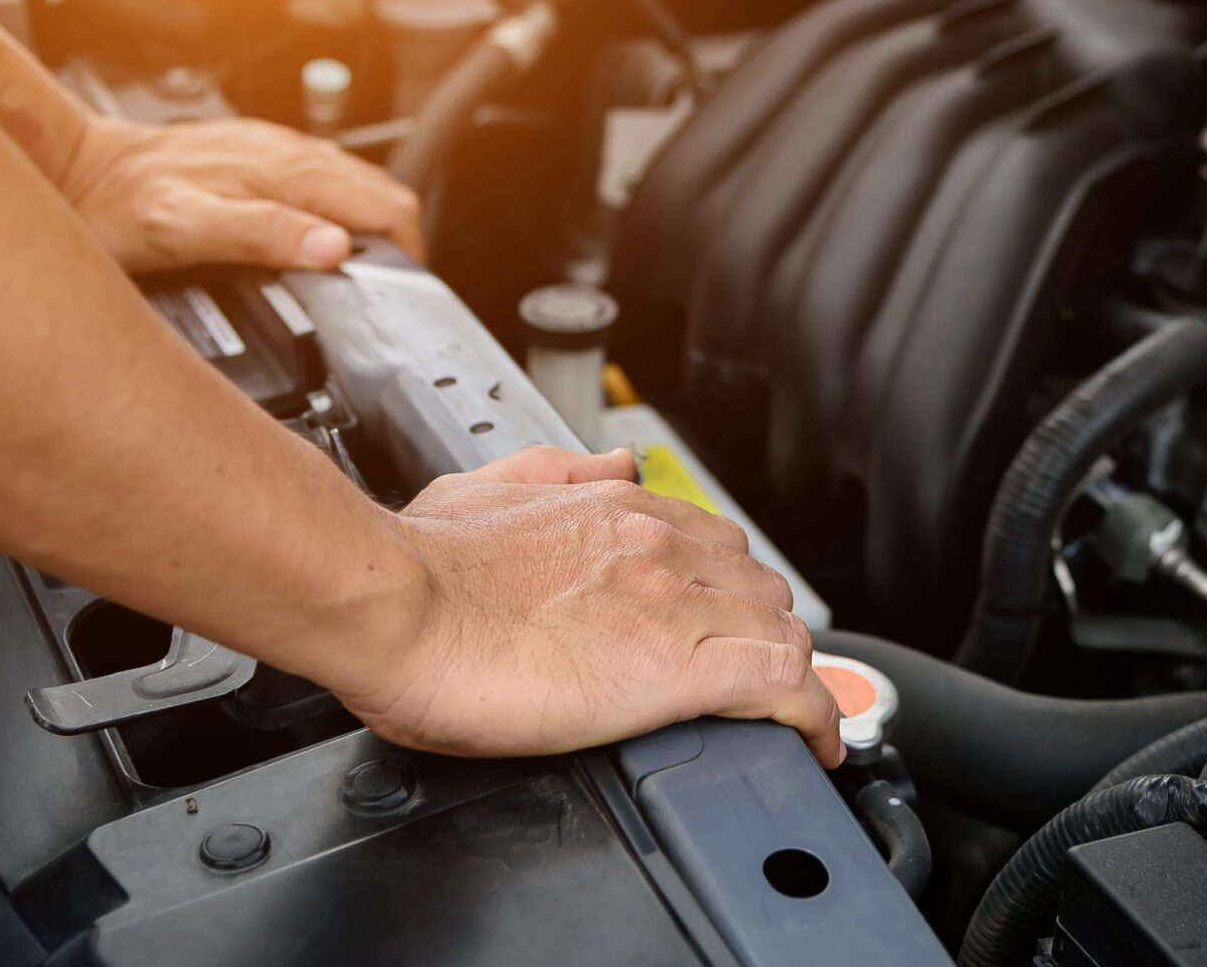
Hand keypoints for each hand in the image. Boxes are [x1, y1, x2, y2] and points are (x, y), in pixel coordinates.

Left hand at [57, 118, 422, 271]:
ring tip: (362, 276)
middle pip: (383, 197)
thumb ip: (263, 234)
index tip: (402, 299)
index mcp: (286, 172)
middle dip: (402, 247)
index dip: (409, 259)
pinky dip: (343, 216)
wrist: (72, 167)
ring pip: (359, 188)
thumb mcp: (185, 229)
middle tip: (388, 297)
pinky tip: (321, 241)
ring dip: (375, 230)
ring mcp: (276, 150)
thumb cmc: (116, 206)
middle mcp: (289, 153)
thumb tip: (334, 250)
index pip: (387, 208)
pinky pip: (326, 182)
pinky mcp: (260, 154)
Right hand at [340, 446, 842, 766]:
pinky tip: (812, 742)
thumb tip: (608, 464)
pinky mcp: (678, 668)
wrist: (394, 602)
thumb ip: (559, 472)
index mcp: (617, 509)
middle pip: (760, 587)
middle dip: (761, 630)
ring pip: (783, 630)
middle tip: (749, 676)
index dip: (731, 591)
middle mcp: (660, 547)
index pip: (717, 544)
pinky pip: (784, 684)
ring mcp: (676, 604)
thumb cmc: (420, 563)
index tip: (728, 622)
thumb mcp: (492, 484)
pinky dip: (811, 716)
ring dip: (789, 672)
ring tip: (784, 718)